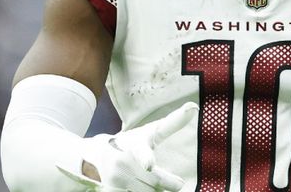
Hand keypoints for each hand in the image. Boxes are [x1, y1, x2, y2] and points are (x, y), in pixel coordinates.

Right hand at [57, 102, 198, 190]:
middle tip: (178, 184)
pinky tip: (138, 186)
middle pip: (155, 182)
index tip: (149, 165)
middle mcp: (122, 164)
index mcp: (134, 146)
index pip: (142, 153)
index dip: (146, 159)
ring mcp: (114, 182)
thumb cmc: (132, 142)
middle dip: (168, 183)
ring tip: (148, 178)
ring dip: (154, 190)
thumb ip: (173, 124)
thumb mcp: (150, 132)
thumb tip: (194, 108)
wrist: (97, 155)